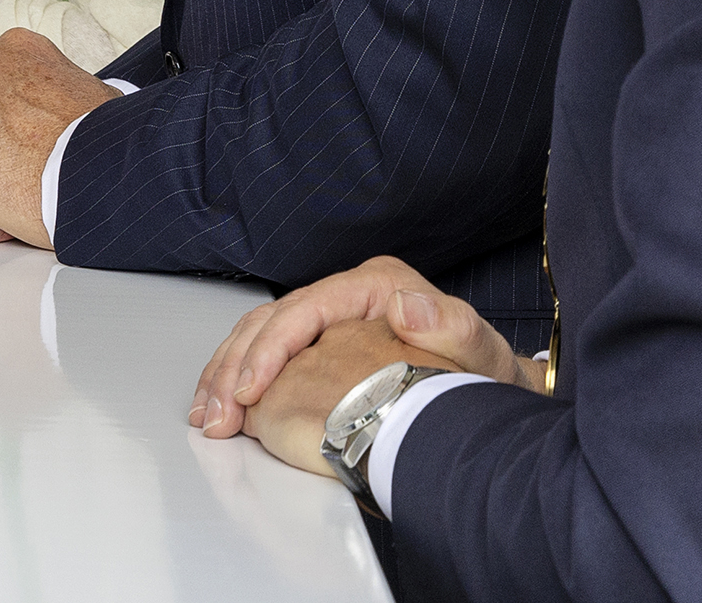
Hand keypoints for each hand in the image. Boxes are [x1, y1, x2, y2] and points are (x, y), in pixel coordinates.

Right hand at [192, 258, 527, 439]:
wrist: (494, 393)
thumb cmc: (486, 375)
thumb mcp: (482, 354)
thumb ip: (454, 328)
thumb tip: (405, 307)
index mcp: (374, 285)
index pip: (303, 309)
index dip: (268, 350)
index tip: (249, 392)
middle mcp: (345, 296)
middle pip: (270, 321)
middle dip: (234, 368)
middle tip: (214, 415)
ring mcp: (330, 319)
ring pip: (258, 336)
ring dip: (226, 377)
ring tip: (207, 416)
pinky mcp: (321, 346)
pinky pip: (268, 355)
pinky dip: (239, 382)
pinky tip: (225, 409)